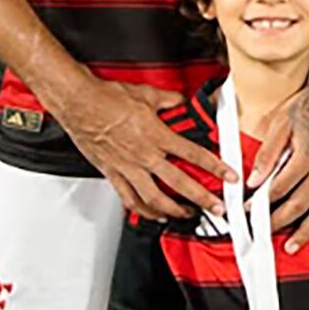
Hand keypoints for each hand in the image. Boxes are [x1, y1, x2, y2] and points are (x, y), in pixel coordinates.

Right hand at [61, 78, 236, 219]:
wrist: (79, 103)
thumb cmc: (107, 98)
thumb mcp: (146, 94)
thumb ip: (169, 100)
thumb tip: (181, 100)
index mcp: (156, 135)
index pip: (193, 154)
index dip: (215, 167)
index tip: (229, 176)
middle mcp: (144, 155)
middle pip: (179, 183)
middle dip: (202, 198)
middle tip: (216, 207)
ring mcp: (128, 167)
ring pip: (155, 198)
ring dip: (174, 210)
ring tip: (187, 215)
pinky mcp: (113, 173)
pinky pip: (130, 198)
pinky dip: (143, 210)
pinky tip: (153, 214)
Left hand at [248, 80, 308, 252]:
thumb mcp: (282, 121)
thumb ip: (268, 152)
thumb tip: (254, 180)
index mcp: (307, 155)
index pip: (279, 187)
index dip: (260, 202)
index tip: (247, 211)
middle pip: (299, 204)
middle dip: (279, 222)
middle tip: (263, 234)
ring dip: (306, 231)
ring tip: (292, 246)